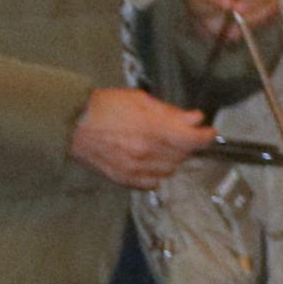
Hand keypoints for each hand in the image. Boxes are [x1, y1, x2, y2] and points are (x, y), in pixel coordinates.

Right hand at [69, 87, 211, 190]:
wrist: (73, 124)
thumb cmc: (106, 106)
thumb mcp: (141, 100)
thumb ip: (171, 113)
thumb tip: (195, 119)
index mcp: (154, 131)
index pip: (193, 140)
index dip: (206, 136)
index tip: (209, 132)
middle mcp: (148, 154)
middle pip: (183, 155)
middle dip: (186, 144)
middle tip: (178, 134)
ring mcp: (136, 169)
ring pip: (170, 170)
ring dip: (172, 158)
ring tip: (161, 145)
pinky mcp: (124, 180)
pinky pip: (152, 182)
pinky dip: (157, 173)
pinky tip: (150, 161)